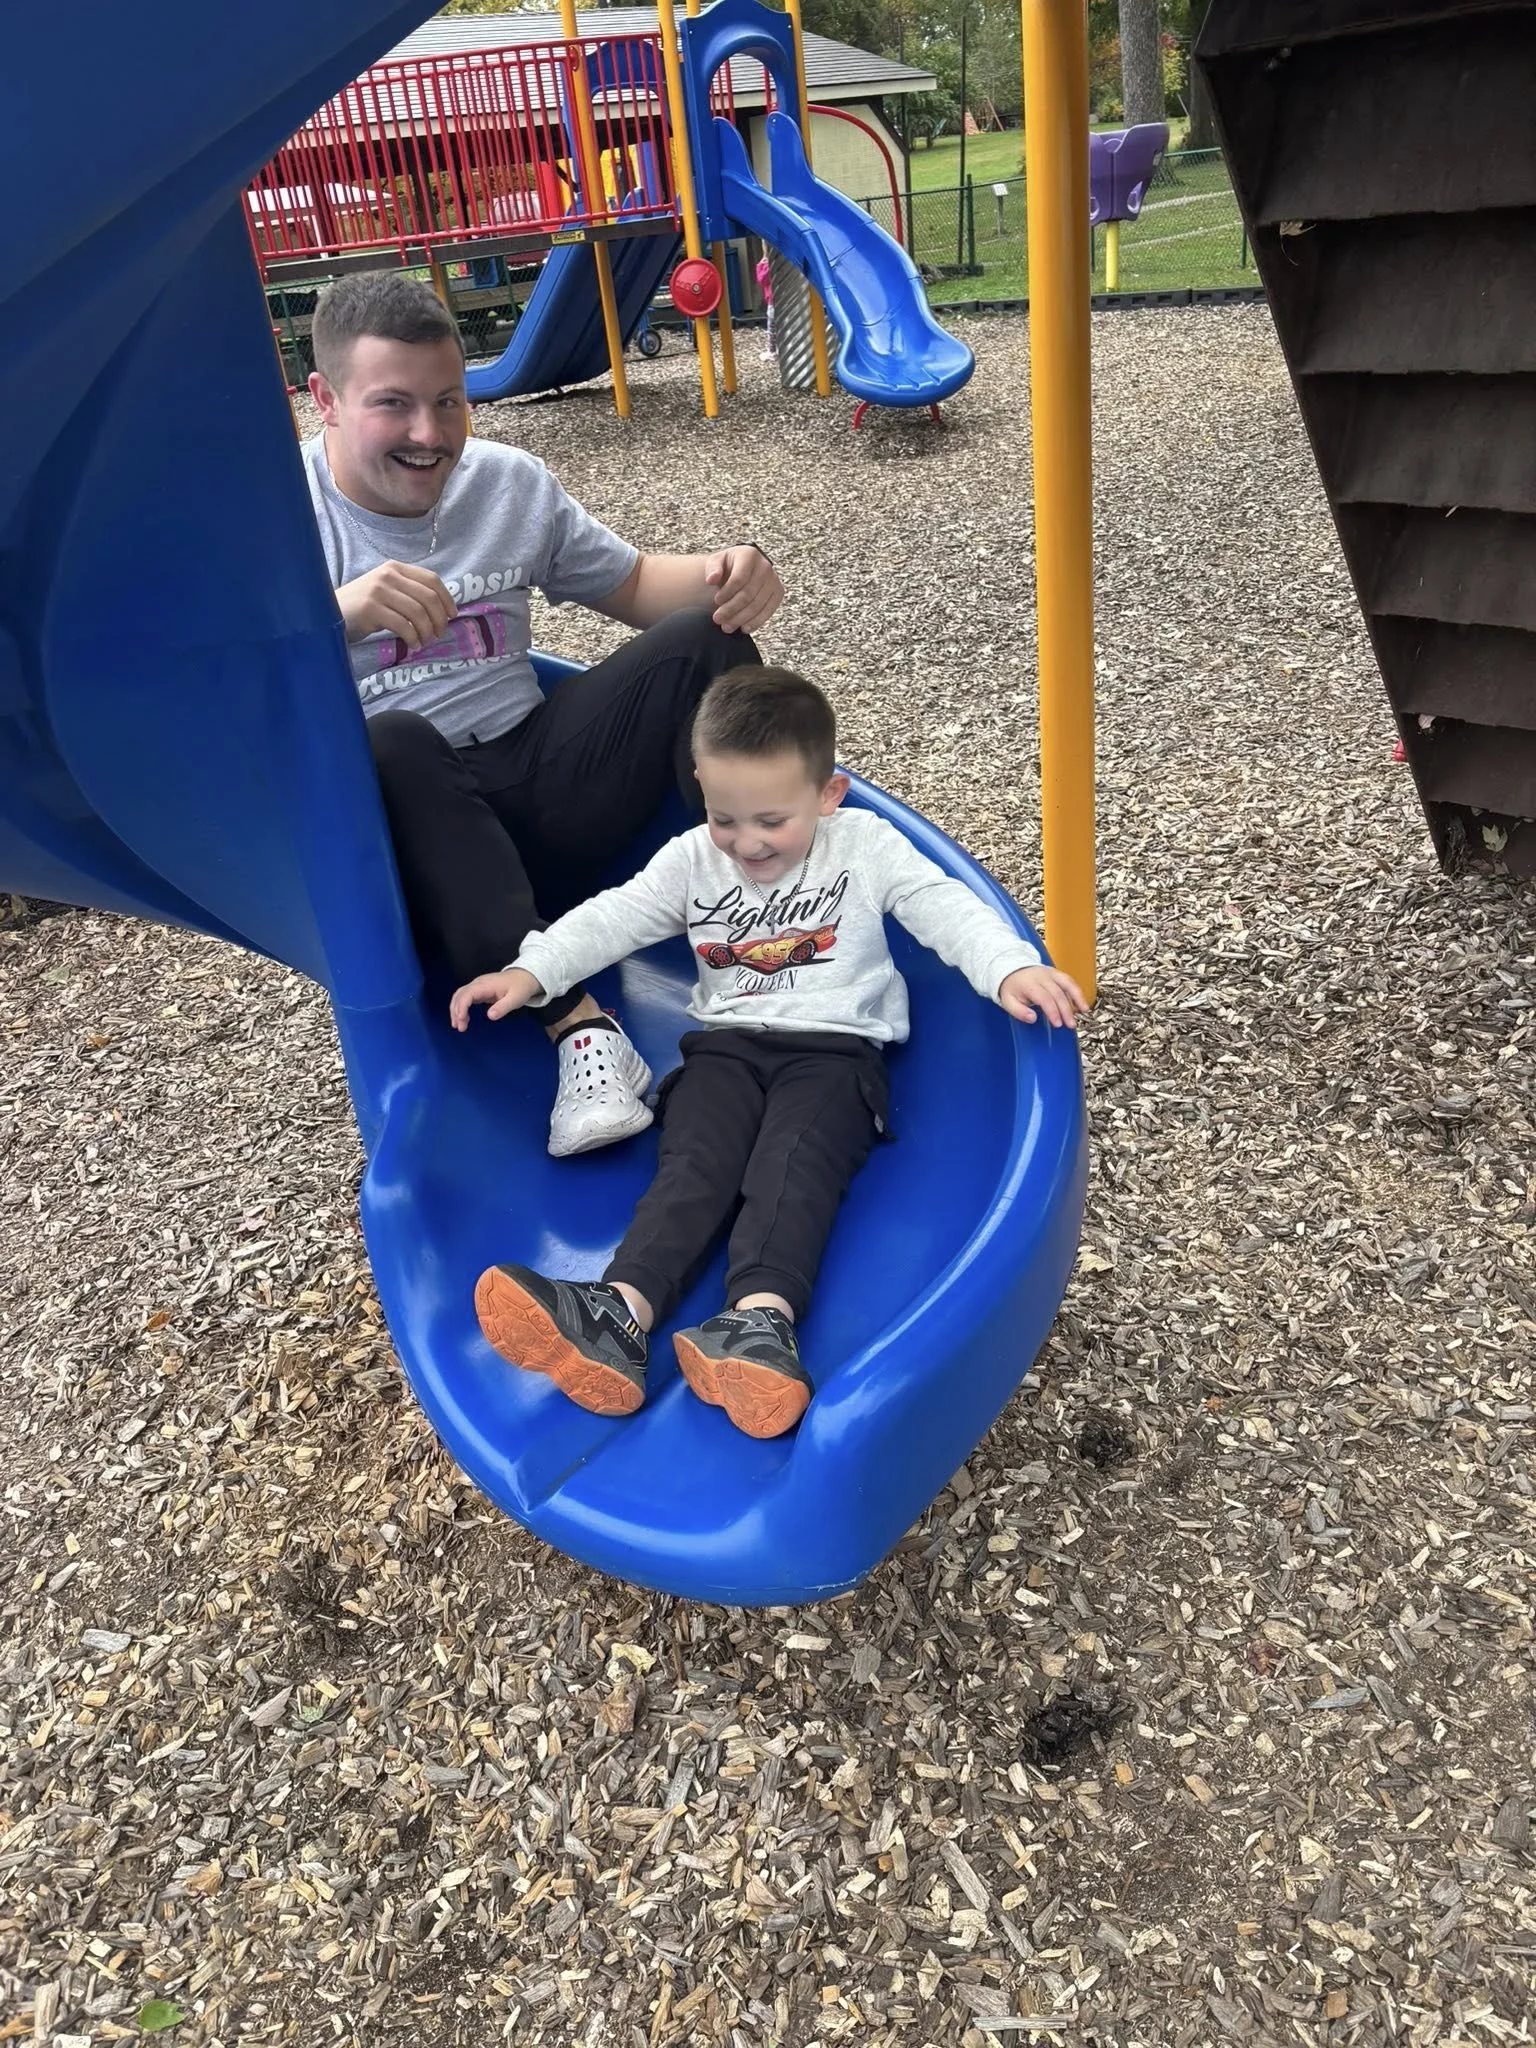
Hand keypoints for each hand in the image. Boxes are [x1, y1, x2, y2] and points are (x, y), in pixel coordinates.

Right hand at [336, 561, 455, 649]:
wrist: (328, 611)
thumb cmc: (363, 605)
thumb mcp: (387, 591)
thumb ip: (409, 592)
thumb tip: (442, 609)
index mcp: (395, 567)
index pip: (432, 579)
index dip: (447, 599)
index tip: (452, 616)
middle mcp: (388, 575)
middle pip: (428, 597)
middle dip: (439, 619)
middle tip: (439, 634)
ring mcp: (379, 591)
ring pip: (418, 613)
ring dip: (427, 632)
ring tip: (424, 642)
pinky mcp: (371, 609)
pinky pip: (403, 626)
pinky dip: (413, 639)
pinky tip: (412, 645)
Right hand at [450, 968, 543, 1029]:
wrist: (525, 977)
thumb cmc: (521, 987)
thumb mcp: (516, 999)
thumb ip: (503, 1007)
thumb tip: (490, 1016)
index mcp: (486, 985)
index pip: (467, 994)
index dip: (461, 1007)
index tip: (462, 1020)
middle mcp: (478, 983)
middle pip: (460, 995)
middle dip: (456, 1011)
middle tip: (459, 1027)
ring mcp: (478, 986)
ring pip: (460, 996)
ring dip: (456, 1010)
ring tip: (458, 1025)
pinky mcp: (479, 990)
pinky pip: (466, 998)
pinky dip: (461, 1008)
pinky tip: (464, 1019)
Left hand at [704, 546, 783, 634]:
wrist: (742, 569)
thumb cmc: (728, 566)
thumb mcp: (716, 562)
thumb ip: (712, 568)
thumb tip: (712, 579)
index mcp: (749, 555)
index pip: (739, 578)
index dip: (727, 593)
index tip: (716, 601)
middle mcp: (765, 566)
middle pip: (748, 594)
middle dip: (731, 609)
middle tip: (717, 619)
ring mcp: (773, 580)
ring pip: (757, 605)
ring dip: (741, 619)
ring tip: (727, 627)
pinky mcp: (778, 593)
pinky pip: (768, 611)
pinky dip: (756, 622)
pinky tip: (744, 628)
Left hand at [999, 965, 1090, 1029]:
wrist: (1012, 970)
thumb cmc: (1012, 989)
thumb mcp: (1008, 1002)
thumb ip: (1019, 1012)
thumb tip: (1033, 1018)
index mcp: (1029, 984)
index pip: (1044, 998)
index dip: (1052, 1011)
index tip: (1057, 1024)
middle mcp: (1041, 976)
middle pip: (1057, 993)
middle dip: (1066, 1010)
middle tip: (1070, 1024)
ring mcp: (1051, 973)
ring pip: (1067, 984)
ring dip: (1077, 998)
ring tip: (1084, 1011)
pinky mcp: (1057, 973)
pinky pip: (1070, 981)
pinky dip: (1078, 992)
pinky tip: (1083, 1003)